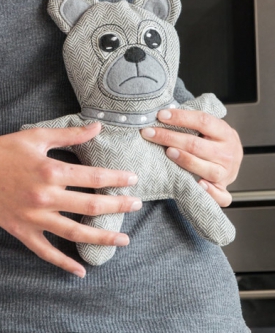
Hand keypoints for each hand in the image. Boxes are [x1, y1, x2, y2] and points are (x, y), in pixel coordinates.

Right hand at [0, 123, 140, 276]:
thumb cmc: (5, 151)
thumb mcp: (37, 137)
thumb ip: (70, 134)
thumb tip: (97, 127)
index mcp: (52, 172)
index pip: (94, 176)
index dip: (117, 178)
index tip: (133, 180)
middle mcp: (46, 197)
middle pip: (91, 206)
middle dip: (118, 206)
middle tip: (137, 206)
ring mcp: (35, 218)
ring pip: (75, 233)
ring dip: (102, 238)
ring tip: (124, 241)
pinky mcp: (23, 232)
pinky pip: (45, 252)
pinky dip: (63, 264)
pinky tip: (81, 271)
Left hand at [141, 109, 242, 206]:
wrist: (232, 160)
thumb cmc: (215, 142)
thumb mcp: (211, 128)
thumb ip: (195, 123)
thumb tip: (164, 115)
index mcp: (225, 133)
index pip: (202, 121)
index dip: (180, 117)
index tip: (161, 115)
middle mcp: (227, 153)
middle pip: (196, 144)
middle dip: (170, 137)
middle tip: (150, 133)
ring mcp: (226, 172)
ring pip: (206, 168)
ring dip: (185, 160)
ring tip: (167, 152)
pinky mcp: (223, 189)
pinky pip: (220, 195)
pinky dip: (210, 192)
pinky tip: (199, 185)